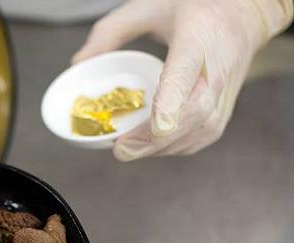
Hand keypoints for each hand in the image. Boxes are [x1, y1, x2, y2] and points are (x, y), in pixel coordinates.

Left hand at [72, 0, 292, 160]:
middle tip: (123, 149)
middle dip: (158, 138)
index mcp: (198, 35)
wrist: (242, 13)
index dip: (173, 101)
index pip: (186, 72)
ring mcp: (227, 89)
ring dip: (165, 147)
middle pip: (196, 111)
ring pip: (203, 129)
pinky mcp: (227, 106)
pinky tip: (153, 146)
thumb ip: (111, 31)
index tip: (157, 125)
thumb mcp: (147, 6)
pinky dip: (177, 147)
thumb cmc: (191, 7)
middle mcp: (218, 66)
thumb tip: (79, 63)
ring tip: (131, 149)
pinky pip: (205, 135)